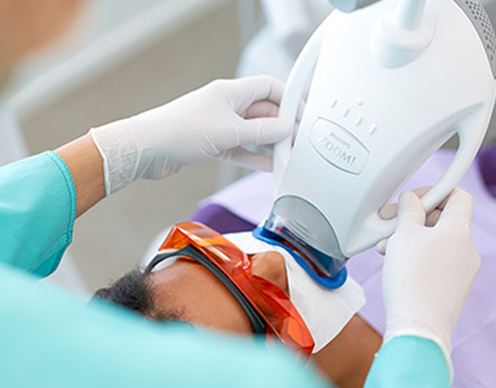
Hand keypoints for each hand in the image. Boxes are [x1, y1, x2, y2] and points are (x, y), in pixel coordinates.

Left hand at [90, 76, 291, 193]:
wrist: (146, 149)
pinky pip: (240, 149)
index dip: (288, 100)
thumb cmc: (180, 130)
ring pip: (252, 133)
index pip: (269, 88)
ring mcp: (219, 125)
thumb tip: (285, 129)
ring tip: (286, 158)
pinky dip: (253, 157)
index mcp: (231, 93)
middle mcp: (226, 106)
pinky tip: (268, 167)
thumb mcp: (229, 131)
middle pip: (263, 112)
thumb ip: (261, 132)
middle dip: (280, 127)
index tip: (301, 118)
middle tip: (296, 143)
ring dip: (268, 145)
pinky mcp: (212, 143)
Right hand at [381, 189, 479, 368]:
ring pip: (436, 241)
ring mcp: (461, 269)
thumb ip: (409, 211)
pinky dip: (417, 256)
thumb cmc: (412, 280)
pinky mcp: (452, 286)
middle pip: (443, 219)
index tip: (413, 198)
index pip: (457, 195)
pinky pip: (436, 260)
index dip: (434, 191)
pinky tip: (397, 264)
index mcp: (458, 231)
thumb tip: (412, 200)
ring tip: (388, 247)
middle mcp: (466, 249)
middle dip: (415, 218)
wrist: (418, 325)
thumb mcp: (404, 235)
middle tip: (392, 223)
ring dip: (411, 238)